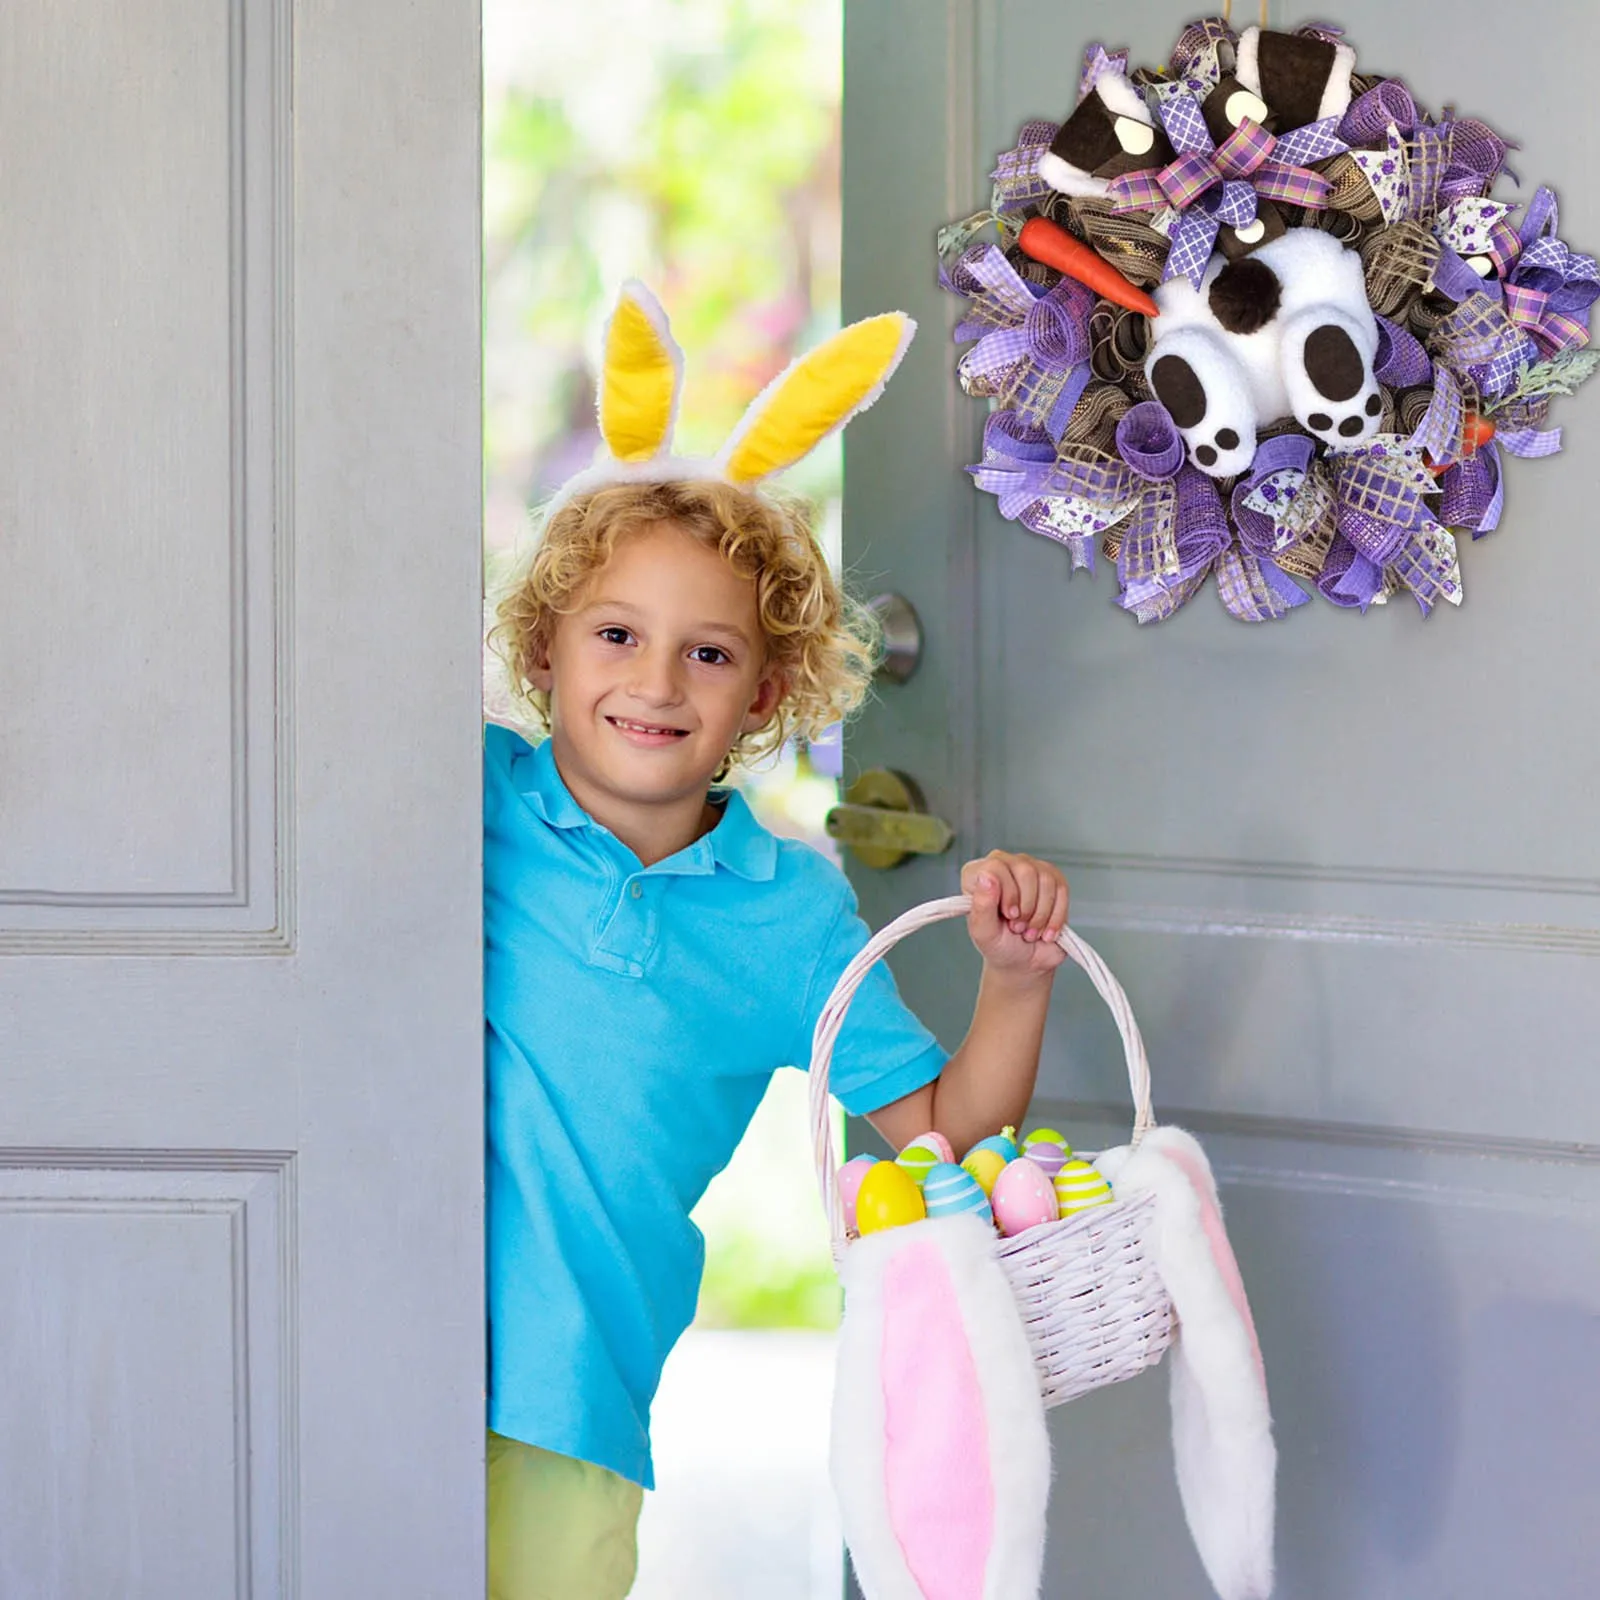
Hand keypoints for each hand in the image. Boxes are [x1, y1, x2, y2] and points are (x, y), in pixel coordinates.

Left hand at [959, 851, 1069, 980]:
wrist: (1023, 961)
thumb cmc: (999, 945)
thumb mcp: (984, 932)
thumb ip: (981, 905)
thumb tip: (986, 876)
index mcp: (980, 873)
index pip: (996, 867)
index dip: (1008, 894)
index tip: (1008, 916)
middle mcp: (1005, 865)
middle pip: (1025, 870)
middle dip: (1026, 907)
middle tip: (1018, 927)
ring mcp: (1031, 869)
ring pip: (1046, 880)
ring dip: (1040, 915)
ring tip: (1030, 931)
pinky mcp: (1053, 880)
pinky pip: (1061, 890)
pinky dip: (1055, 917)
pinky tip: (1045, 930)